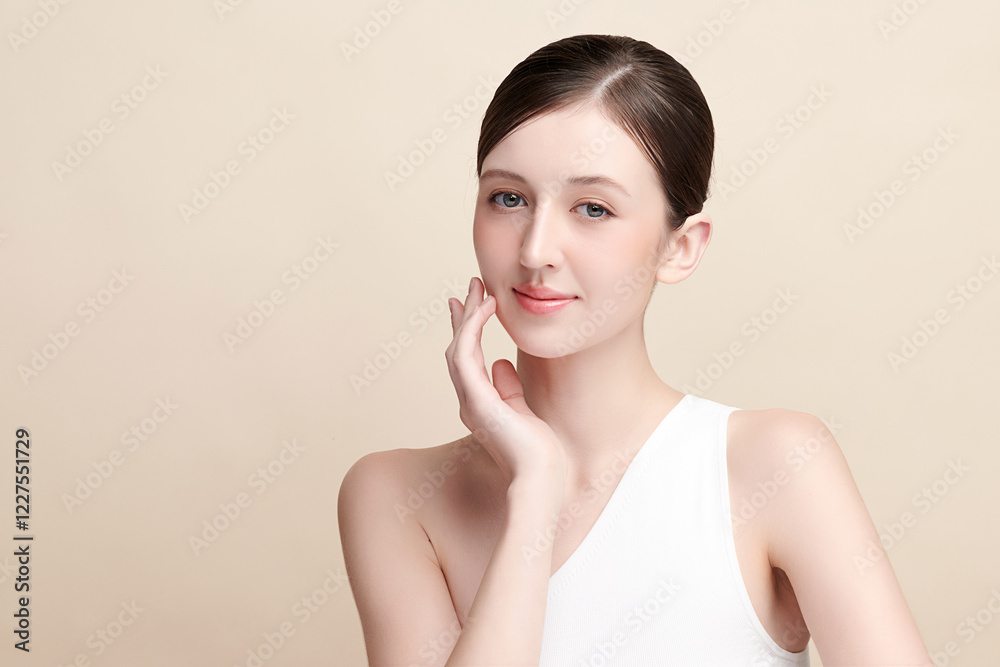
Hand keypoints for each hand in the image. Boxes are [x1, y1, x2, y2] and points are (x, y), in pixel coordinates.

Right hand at [446, 277, 566, 485]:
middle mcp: (469, 402)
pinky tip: (484, 309)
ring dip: (468, 316)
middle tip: (472, 286)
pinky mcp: (477, 400)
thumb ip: (509, 388)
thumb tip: (502, 363)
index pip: (468, 360)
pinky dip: (472, 328)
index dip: (467, 330)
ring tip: (479, 290)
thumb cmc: (536, 453)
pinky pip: (465, 355)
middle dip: (464, 316)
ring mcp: (470, 401)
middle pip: (459, 350)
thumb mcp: (523, 411)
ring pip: (458, 348)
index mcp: (479, 405)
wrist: (539, 478)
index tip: (472, 304)